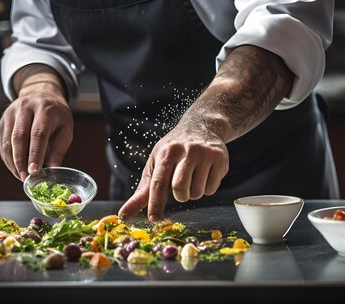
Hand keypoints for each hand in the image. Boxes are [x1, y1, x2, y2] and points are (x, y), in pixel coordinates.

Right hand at [0, 76, 72, 180]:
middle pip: (19, 137)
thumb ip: (59, 148)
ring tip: (21, 176)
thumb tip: (52, 170)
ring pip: (7, 142)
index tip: (34, 171)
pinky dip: (8, 159)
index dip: (35, 154)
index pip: (38, 133)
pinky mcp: (2, 121)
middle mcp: (25, 107)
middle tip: (26, 178)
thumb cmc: (57, 116)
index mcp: (44, 108)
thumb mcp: (66, 129)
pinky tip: (16, 169)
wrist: (43, 96)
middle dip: (21, 161)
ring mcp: (10, 113)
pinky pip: (2, 143)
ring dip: (13, 162)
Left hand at [118, 44, 292, 221]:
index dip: (156, 203)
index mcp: (167, 152)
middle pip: (180, 189)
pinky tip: (205, 174)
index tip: (154, 218)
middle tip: (181, 189)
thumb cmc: (173, 151)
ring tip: (193, 177)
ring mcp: (205, 154)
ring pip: (197, 192)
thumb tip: (124, 215)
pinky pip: (212, 189)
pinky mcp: (220, 158)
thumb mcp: (156, 164)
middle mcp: (187, 151)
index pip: (159, 182)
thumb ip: (142, 192)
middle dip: (180, 196)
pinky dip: (207, 189)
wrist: (202, 126)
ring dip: (193, 193)